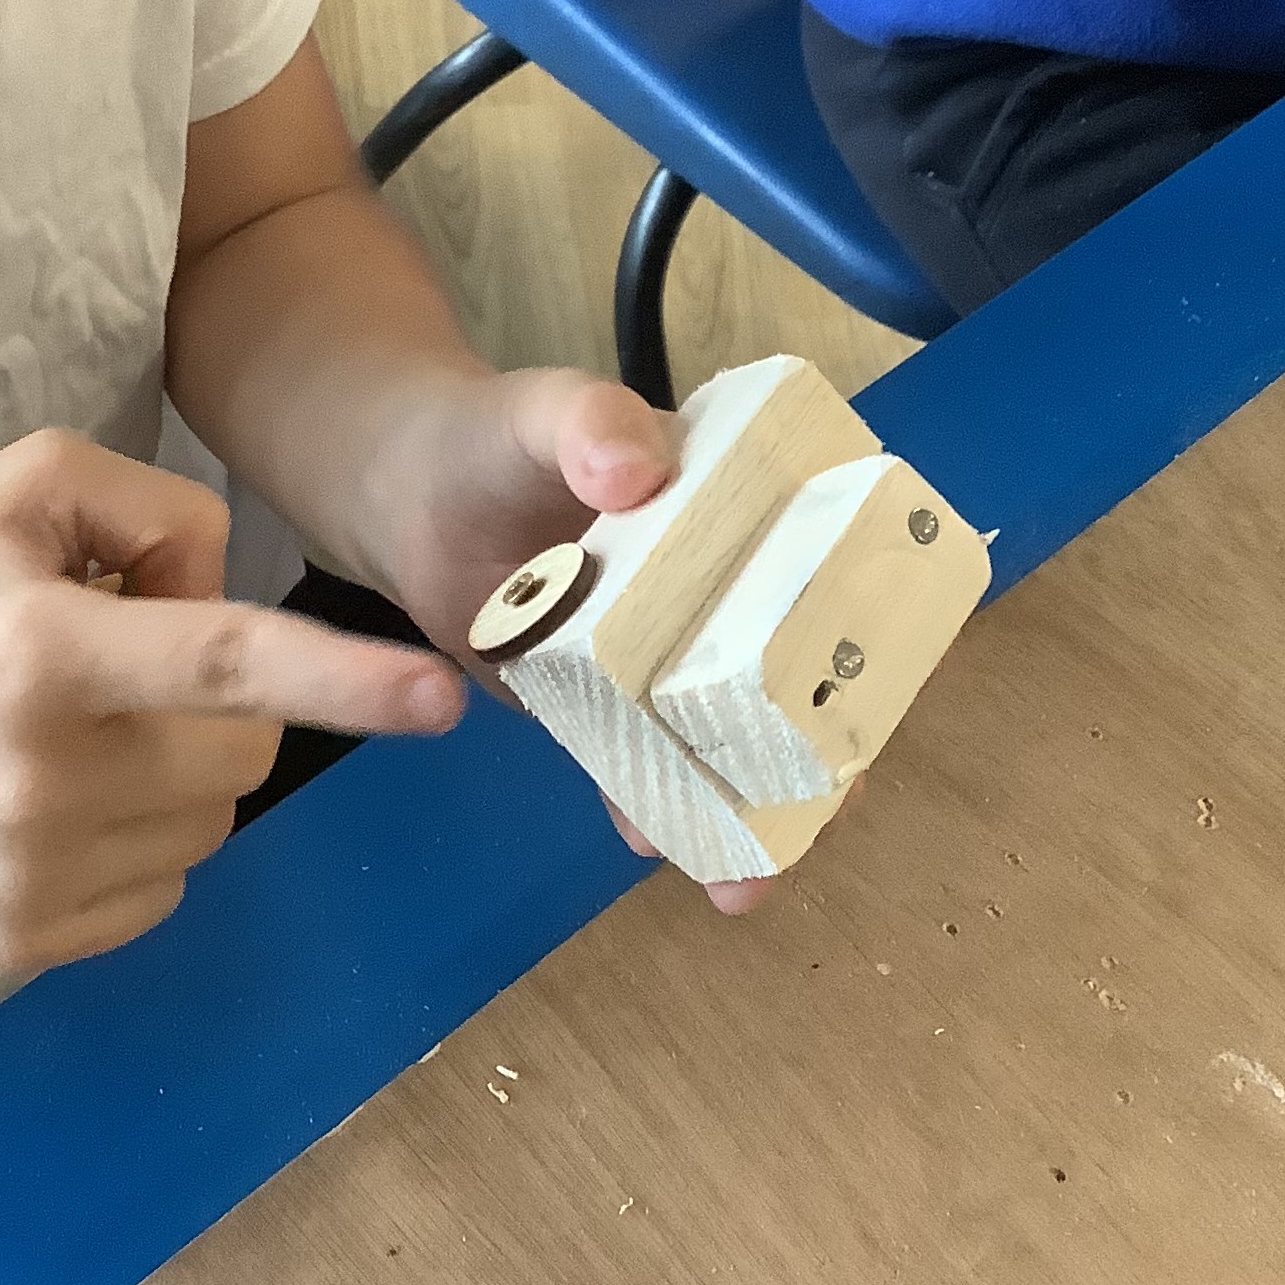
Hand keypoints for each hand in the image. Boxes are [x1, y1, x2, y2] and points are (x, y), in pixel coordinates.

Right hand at [0, 430, 465, 972]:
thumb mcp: (16, 490)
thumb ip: (150, 508)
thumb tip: (230, 591)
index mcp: (40, 651)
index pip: (220, 662)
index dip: (342, 679)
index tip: (446, 699)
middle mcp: (44, 777)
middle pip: (245, 752)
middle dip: (227, 707)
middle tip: (126, 668)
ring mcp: (33, 877)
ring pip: (212, 824)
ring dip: (181, 772)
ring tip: (75, 733)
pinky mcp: (23, 944)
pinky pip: (162, 889)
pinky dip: (141, 840)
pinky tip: (54, 801)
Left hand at [367, 367, 820, 914]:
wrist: (408, 497)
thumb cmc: (494, 436)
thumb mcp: (542, 409)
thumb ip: (587, 420)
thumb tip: (638, 464)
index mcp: (741, 498)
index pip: (830, 562)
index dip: (864, 623)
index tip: (876, 684)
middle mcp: (723, 583)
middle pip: (792, 669)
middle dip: (817, 746)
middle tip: (827, 808)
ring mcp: (664, 650)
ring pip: (722, 730)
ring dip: (742, 802)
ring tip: (748, 876)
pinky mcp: (605, 699)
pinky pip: (642, 756)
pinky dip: (654, 803)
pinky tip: (660, 847)